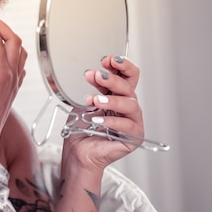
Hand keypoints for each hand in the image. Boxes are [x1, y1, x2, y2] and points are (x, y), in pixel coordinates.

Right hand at [0, 11, 26, 140]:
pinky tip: (3, 56)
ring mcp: (14, 83)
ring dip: (9, 38)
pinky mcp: (12, 90)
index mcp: (0, 73)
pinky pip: (19, 65)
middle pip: (13, 41)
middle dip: (2, 26)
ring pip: (19, 52)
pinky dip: (13, 53)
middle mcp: (11, 76)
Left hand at [63, 55, 142, 170]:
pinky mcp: (133, 137)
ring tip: (94, 100)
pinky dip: (111, 120)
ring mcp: (132, 122)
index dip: (121, 65)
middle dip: (112, 79)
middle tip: (96, 76)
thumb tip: (94, 73)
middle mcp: (127, 107)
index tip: (107, 60)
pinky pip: (128, 125)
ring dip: (111, 100)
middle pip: (128, 87)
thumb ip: (93, 89)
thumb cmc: (82, 129)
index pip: (128, 75)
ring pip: (130, 104)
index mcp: (117, 95)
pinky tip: (98, 119)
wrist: (78, 152)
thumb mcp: (85, 103)